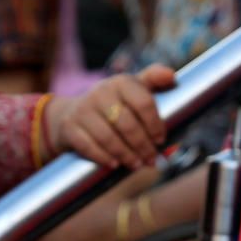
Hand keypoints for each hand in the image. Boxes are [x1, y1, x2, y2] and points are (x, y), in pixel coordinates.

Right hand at [46, 64, 174, 169]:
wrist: (72, 113)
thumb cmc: (114, 103)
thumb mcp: (133, 88)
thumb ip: (154, 80)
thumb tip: (171, 75)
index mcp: (121, 83)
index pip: (143, 103)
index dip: (155, 125)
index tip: (160, 140)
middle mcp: (100, 93)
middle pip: (127, 124)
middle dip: (143, 145)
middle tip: (151, 159)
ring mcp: (83, 110)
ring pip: (108, 137)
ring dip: (126, 155)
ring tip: (137, 165)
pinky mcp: (69, 127)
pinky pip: (88, 146)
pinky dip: (103, 157)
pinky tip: (115, 164)